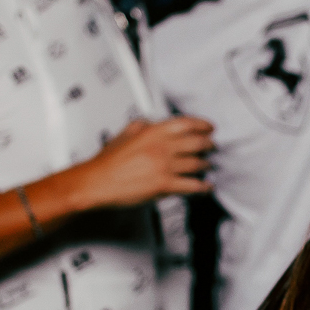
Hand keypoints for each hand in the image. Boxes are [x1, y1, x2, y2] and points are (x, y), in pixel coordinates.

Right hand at [83, 116, 214, 209]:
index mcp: (153, 132)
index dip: (202, 125)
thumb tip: (151, 122)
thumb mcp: (124, 134)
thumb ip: (141, 126)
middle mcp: (162, 147)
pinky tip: (206, 186)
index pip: (186, 123)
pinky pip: (191, 185)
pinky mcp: (164, 185)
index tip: (209, 128)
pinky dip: (202, 187)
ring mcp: (164, 166)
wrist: (97, 182)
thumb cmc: (108, 162)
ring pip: (197, 164)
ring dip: (206, 165)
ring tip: (208, 165)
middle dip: (209, 145)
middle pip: (197, 142)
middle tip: (212, 146)